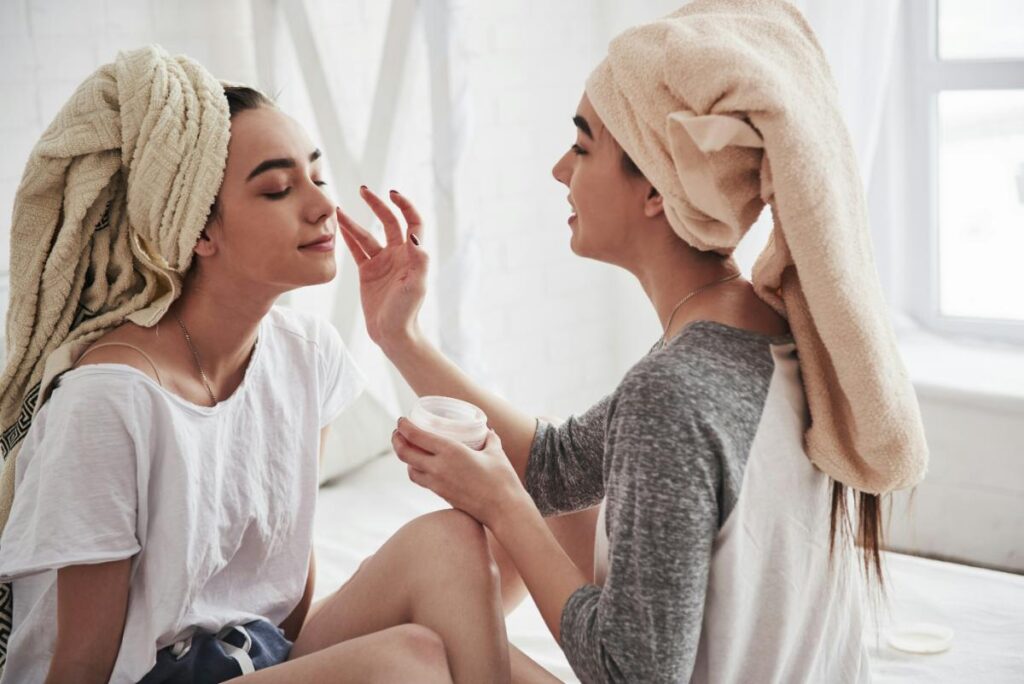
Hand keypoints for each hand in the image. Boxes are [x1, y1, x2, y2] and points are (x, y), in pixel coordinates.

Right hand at [336, 187, 427, 347]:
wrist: (392, 333)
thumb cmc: (407, 310)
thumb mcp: (416, 285)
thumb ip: (419, 260)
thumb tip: (414, 236)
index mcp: (413, 254)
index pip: (412, 222)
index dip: (405, 205)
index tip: (392, 193)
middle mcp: (398, 254)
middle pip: (388, 222)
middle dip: (377, 206)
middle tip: (363, 190)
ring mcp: (382, 262)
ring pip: (366, 236)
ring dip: (354, 223)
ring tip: (338, 210)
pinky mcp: (368, 272)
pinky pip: (357, 250)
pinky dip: (347, 238)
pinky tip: (338, 226)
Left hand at [392, 418, 532, 529]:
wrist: (503, 510)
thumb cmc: (502, 479)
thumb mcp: (496, 452)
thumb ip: (489, 438)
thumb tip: (487, 430)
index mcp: (450, 451)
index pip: (416, 437)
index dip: (404, 427)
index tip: (401, 420)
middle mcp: (439, 467)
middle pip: (405, 453)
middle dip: (397, 441)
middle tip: (398, 432)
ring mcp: (438, 484)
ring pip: (410, 469)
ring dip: (404, 458)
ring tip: (408, 448)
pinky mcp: (442, 495)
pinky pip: (421, 480)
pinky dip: (416, 470)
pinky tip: (423, 465)